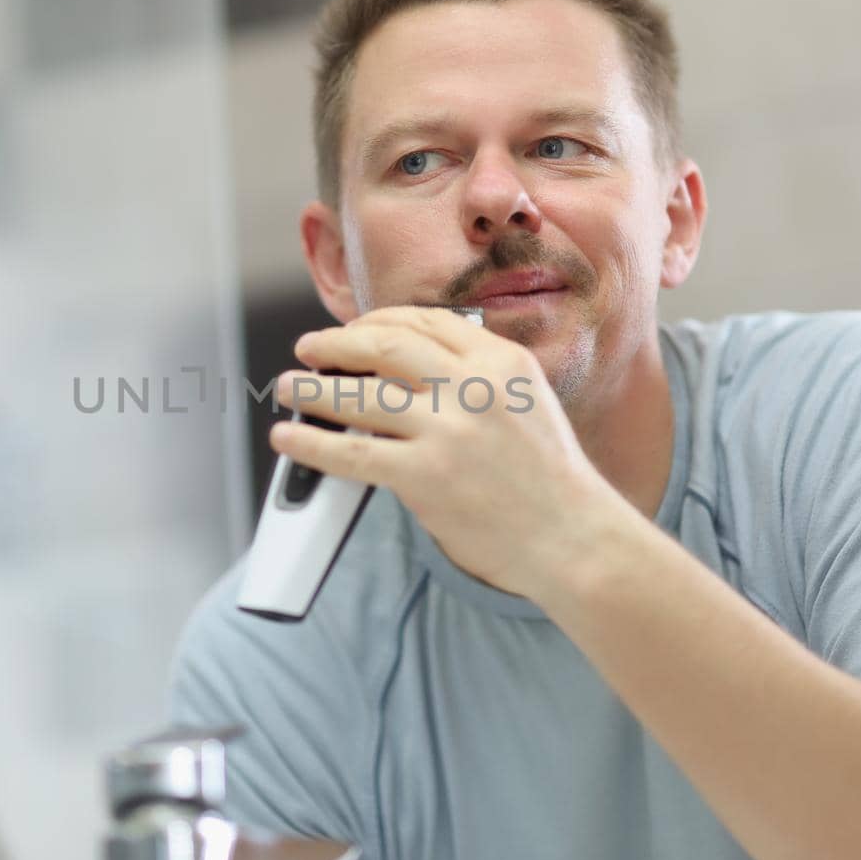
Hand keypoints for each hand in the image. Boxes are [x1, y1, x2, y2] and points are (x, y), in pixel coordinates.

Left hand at [272, 305, 624, 601]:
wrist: (574, 538)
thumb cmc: (548, 478)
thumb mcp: (525, 401)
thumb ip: (474, 378)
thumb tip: (401, 370)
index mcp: (501, 360)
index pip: (426, 321)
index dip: (377, 321)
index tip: (354, 330)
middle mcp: (474, 385)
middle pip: (386, 344)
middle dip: (337, 342)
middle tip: (309, 348)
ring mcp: (448, 430)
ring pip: (360, 394)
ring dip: (311, 388)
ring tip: (287, 387)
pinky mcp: (426, 475)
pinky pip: (352, 451)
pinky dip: (310, 442)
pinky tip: (288, 438)